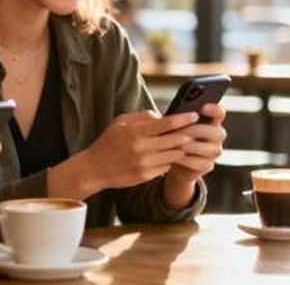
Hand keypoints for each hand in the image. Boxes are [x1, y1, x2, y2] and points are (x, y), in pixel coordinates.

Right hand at [73, 110, 197, 192]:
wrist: (94, 169)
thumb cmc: (107, 143)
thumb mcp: (118, 123)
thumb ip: (140, 117)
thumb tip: (161, 115)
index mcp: (135, 132)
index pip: (166, 123)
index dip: (183, 119)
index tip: (194, 115)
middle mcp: (141, 148)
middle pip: (175, 139)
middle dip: (188, 134)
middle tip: (195, 130)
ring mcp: (145, 163)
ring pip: (174, 154)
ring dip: (181, 148)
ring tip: (183, 143)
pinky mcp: (146, 176)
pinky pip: (166, 166)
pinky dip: (170, 161)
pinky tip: (168, 157)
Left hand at [167, 103, 226, 183]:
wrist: (171, 159)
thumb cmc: (173, 137)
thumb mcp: (171, 125)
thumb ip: (171, 119)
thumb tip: (154, 115)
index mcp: (210, 121)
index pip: (218, 112)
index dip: (214, 109)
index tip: (203, 107)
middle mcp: (216, 135)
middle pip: (214, 132)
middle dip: (195, 131)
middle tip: (178, 132)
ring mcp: (214, 151)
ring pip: (209, 149)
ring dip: (192, 146)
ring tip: (177, 145)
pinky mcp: (208, 165)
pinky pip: (201, 163)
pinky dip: (188, 160)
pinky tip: (177, 157)